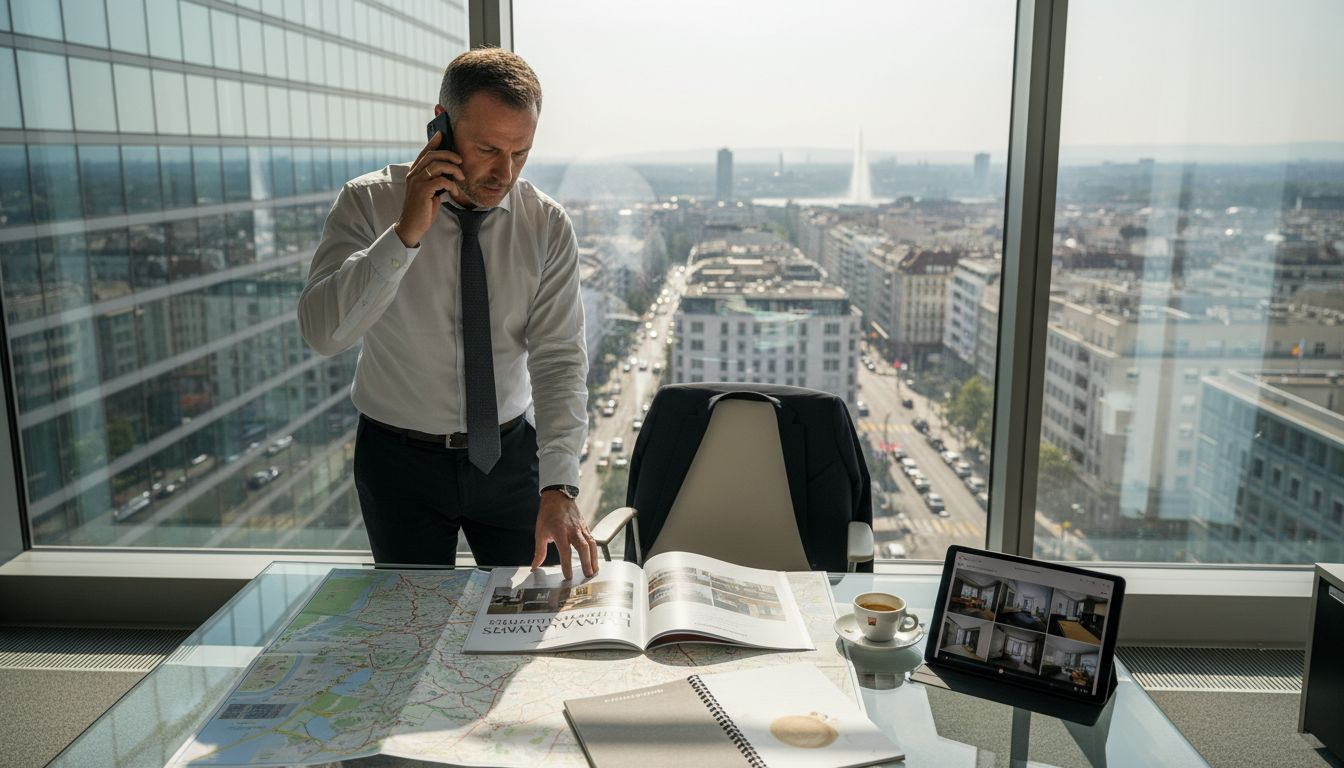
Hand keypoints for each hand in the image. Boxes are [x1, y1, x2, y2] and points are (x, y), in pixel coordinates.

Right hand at [394, 131, 464, 247]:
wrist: (412, 226)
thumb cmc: (423, 209)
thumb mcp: (430, 191)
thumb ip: (435, 179)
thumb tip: (449, 170)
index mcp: (414, 173)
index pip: (424, 153)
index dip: (433, 142)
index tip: (442, 134)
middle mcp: (413, 175)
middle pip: (432, 155)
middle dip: (449, 155)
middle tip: (460, 160)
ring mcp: (417, 182)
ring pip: (437, 165)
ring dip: (453, 169)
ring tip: (461, 177)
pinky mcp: (423, 191)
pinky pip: (441, 180)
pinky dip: (452, 185)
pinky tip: (454, 193)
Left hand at [531, 490, 598, 579]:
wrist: (558, 496)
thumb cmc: (548, 514)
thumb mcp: (540, 532)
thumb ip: (539, 551)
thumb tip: (535, 566)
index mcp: (559, 531)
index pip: (565, 551)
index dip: (567, 565)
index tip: (568, 576)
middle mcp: (572, 530)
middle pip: (582, 548)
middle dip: (586, 562)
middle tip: (588, 576)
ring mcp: (581, 528)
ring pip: (591, 544)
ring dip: (594, 558)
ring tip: (594, 570)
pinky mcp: (585, 527)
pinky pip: (592, 540)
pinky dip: (595, 551)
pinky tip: (595, 559)